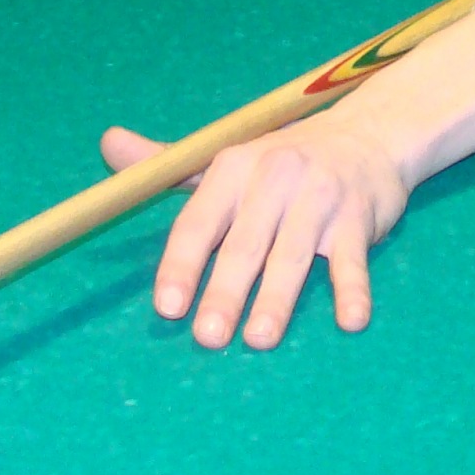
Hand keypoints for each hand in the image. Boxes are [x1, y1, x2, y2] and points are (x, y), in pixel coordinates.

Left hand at [99, 8, 474, 352]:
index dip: (181, 265)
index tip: (168, 307)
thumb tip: (106, 144)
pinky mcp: (359, 216)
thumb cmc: (283, 159)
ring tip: (260, 339)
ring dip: (277, 300)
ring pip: (293, 256)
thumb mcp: (225, 158)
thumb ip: (167, 164)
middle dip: (225, 293)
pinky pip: (352, 260)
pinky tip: (349, 321)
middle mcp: (274, 177)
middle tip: (208, 337)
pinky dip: (353, 290)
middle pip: (243, 244)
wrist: (368, 135)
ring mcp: (319, 197)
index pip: (199, 222)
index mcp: (233, 167)